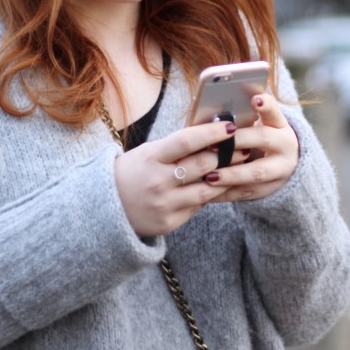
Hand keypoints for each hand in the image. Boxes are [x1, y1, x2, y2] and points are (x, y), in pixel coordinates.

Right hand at [114, 120, 237, 237]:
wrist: (106, 208)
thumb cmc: (133, 172)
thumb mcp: (148, 153)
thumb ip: (176, 146)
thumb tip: (211, 132)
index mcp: (151, 158)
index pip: (186, 141)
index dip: (211, 133)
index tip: (230, 126)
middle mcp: (158, 182)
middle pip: (202, 166)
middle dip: (226, 155)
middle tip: (242, 146)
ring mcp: (164, 204)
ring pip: (207, 190)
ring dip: (226, 178)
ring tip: (238, 167)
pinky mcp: (169, 222)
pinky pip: (198, 206)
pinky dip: (208, 195)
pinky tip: (217, 186)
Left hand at [208, 94, 298, 202]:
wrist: (283, 167)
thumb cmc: (259, 139)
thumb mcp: (260, 126)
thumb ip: (242, 118)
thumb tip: (211, 109)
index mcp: (280, 125)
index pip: (273, 112)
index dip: (265, 105)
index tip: (255, 99)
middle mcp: (284, 146)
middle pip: (264, 139)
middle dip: (239, 141)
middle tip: (214, 143)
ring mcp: (280, 170)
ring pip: (256, 173)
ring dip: (231, 175)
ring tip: (209, 177)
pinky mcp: (268, 190)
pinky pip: (245, 193)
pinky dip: (225, 193)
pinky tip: (207, 191)